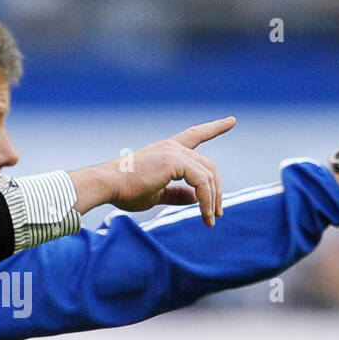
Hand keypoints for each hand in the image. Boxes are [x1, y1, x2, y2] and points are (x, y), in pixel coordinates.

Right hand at [69, 116, 234, 226]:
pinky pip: (201, 181)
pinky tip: (205, 214)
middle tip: (217, 213)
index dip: (214, 128)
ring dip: (213, 199)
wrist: (107, 185)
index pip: (195, 135)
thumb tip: (196, 198)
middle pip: (209, 165)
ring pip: (208, 174)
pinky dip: (206, 199)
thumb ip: (177, 194)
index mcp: (167, 150)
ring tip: (211, 219)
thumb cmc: (125, 190)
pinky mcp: (174, 161)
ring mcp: (174, 152)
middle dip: (217, 190)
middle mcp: (172, 147)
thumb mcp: (157, 193)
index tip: (232, 120)